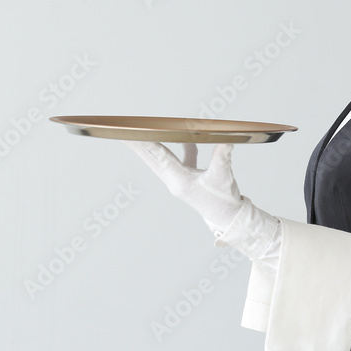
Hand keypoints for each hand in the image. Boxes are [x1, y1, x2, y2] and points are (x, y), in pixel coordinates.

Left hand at [124, 141, 243, 233]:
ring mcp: (179, 180)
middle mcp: (174, 180)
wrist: (228, 218)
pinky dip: (182, 148)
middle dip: (137, 144)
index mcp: (180, 180)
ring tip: (140, 133)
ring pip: (162, 158)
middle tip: (122, 132)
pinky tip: (185, 138)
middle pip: (152, 158)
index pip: (159, 157)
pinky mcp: (187, 178)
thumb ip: (223, 157)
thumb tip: (227, 141)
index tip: (131, 134)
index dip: (145, 143)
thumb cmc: (223, 201)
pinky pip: (179, 159)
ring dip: (152, 145)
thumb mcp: (224, 177)